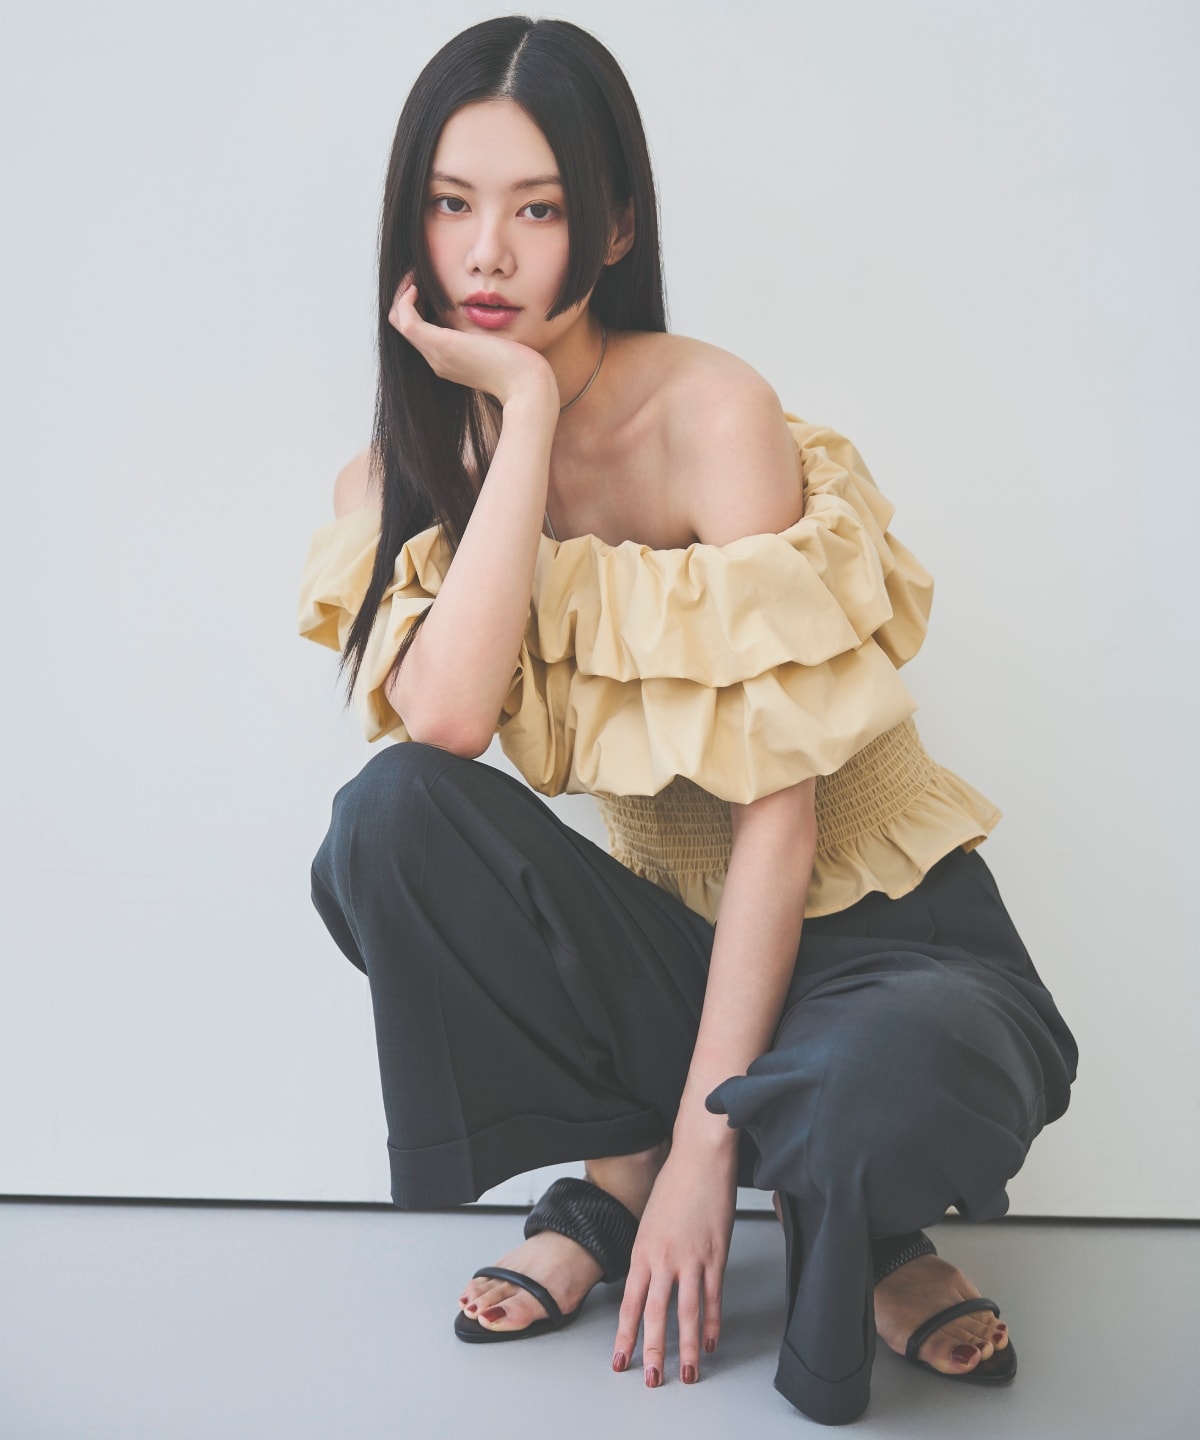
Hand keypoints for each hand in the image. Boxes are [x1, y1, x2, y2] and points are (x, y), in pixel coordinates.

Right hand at [388, 274, 555, 408]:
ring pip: (399, 321)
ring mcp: (437, 355)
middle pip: (402, 324)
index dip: (414, 305)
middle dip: (404, 296)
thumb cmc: (520, 366)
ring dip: (401, 295)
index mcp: (447, 360)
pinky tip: (418, 287)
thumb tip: (483, 313)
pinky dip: (405, 301)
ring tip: (415, 276)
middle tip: (416, 275)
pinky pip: (407, 321)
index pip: (417, 331)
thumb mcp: (496, 345)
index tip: (426, 284)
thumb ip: (483, 332)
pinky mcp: (443, 345)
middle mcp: (437, 360)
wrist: (527, 386)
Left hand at [612, 1143, 736, 1386]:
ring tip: (689, 1373)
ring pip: (687, 1312)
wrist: (699, 1157)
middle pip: (656, 1314)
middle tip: (653, 1378)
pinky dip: (713, 1322)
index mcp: (641, 1250)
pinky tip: (711, 1341)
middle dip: (653, 1350)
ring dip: (686, 1347)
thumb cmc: (674, 1183)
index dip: (625, 1335)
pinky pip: (714, 1296)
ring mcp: (691, 1258)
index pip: (630, 1303)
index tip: (621, 1359)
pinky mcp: (716, 1254)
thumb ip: (649, 1253)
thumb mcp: (650, 1221)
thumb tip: (649, 1280)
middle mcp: (663, 1258)